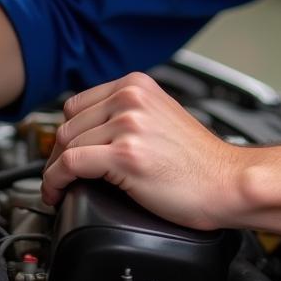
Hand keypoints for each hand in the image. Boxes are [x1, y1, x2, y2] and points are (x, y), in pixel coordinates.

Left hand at [41, 72, 240, 229]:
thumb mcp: (160, 117)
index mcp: (138, 85)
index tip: (64, 155)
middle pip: (67, 126)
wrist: (225, 181)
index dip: (67, 135)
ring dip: (55, 173)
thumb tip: (87, 131)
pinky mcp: (125, 154)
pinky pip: (68, 166)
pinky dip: (55, 183)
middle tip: (63, 179)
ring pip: (65, 147)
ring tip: (62, 190)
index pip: (77, 104)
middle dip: (59, 157)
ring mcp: (128, 124)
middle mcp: (131, 98)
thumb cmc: (198, 160)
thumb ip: (127, 114)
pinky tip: (59, 194)